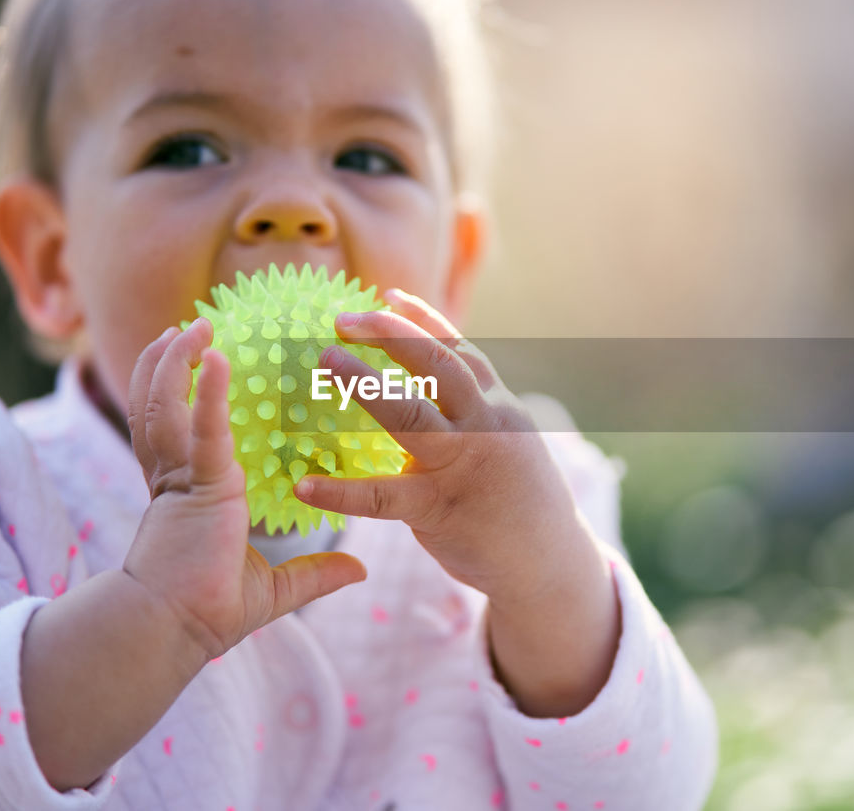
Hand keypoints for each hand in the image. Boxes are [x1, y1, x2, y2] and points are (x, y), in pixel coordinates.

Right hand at [124, 318, 366, 660]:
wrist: (171, 630)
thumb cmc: (208, 611)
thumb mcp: (273, 587)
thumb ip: (314, 573)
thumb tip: (358, 569)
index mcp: (188, 493)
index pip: (174, 431)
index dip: (177, 395)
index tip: (193, 364)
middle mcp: (175, 478)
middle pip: (157, 406)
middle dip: (166, 364)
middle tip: (187, 328)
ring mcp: (180, 478)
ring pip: (165, 406)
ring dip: (179, 361)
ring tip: (197, 326)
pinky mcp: (196, 485)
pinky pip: (201, 429)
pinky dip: (205, 392)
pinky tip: (214, 357)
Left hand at [292, 290, 586, 605]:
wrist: (548, 558)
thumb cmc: (517, 494)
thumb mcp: (507, 436)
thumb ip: (470, 407)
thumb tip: (421, 379)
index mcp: (496, 404)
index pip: (458, 349)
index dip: (421, 320)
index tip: (385, 295)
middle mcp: (484, 424)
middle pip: (437, 365)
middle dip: (391, 334)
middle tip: (343, 320)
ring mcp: (462, 465)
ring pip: (411, 415)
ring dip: (364, 384)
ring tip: (324, 363)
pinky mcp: (440, 508)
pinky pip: (383, 497)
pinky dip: (341, 491)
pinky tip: (305, 484)